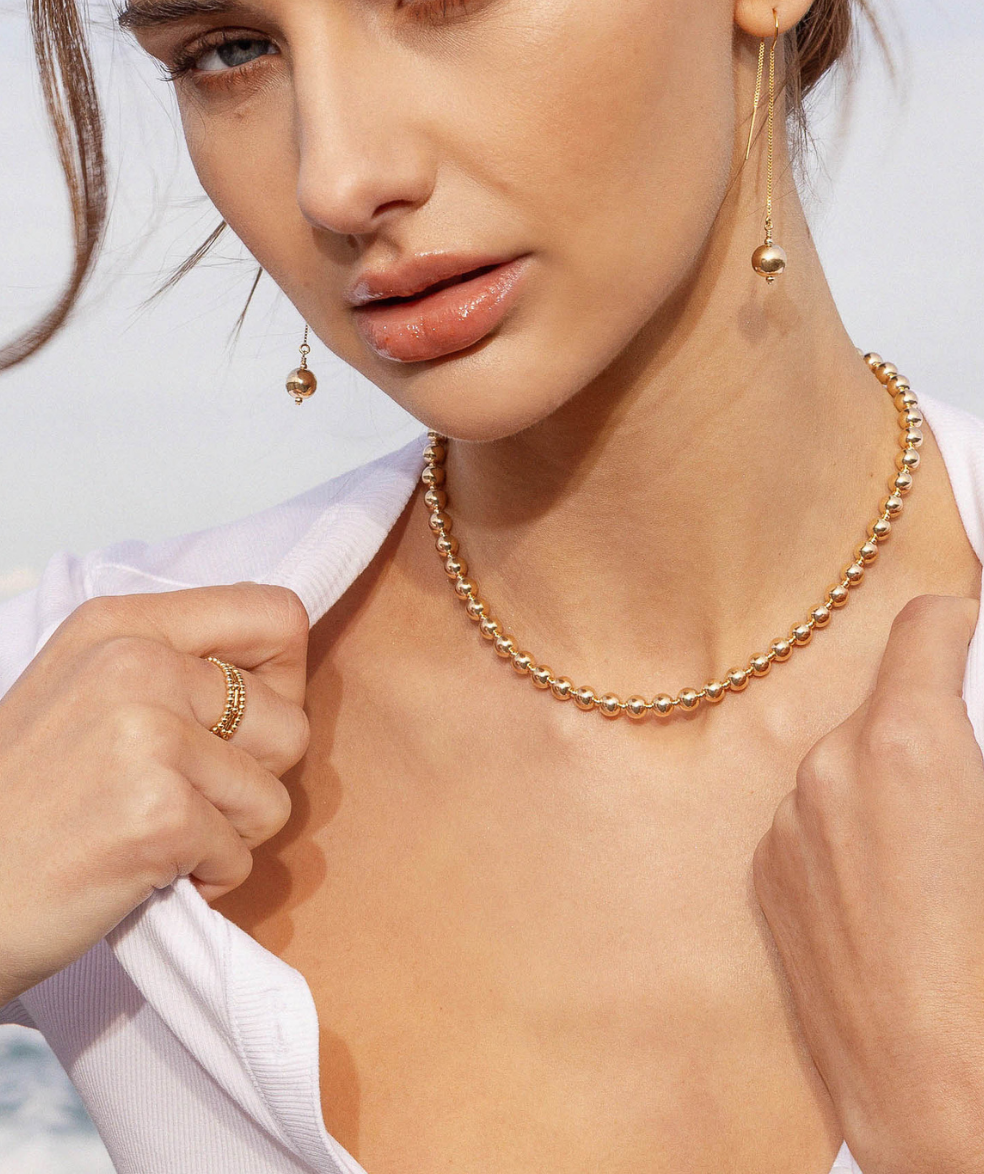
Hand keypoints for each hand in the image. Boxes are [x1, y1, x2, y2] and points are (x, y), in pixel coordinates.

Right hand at [0, 583, 309, 1041]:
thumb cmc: (10, 811)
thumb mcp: (80, 690)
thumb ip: (172, 665)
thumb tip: (280, 672)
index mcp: (121, 623)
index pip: (276, 614)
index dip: (282, 679)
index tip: (238, 727)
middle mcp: (138, 663)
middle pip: (290, 717)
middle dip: (252, 777)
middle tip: (178, 799)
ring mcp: (150, 736)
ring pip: (275, 793)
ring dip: (228, 833)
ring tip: (152, 835)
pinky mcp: (160, 815)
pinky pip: (244, 854)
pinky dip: (204, 879)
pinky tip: (138, 872)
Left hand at [753, 594, 983, 1173]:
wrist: (938, 1106)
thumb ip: (975, 749)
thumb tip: (964, 710)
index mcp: (903, 744)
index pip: (924, 627)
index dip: (962, 620)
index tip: (977, 630)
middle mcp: (827, 769)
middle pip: (885, 703)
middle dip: (934, 721)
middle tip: (970, 770)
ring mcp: (786, 825)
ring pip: (848, 764)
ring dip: (890, 780)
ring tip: (943, 858)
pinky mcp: (765, 878)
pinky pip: (814, 820)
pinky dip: (852, 831)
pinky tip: (897, 899)